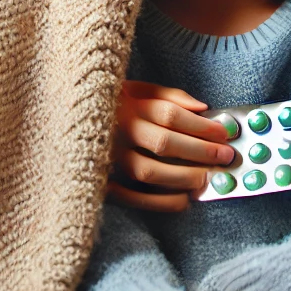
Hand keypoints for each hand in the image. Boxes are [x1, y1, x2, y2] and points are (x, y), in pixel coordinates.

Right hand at [109, 81, 235, 211]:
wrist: (65, 119)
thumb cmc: (112, 102)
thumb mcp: (137, 88)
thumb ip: (170, 96)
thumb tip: (203, 107)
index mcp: (129, 104)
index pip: (171, 115)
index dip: (200, 125)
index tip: (224, 133)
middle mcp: (117, 130)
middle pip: (164, 142)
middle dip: (199, 151)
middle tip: (225, 157)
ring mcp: (107, 158)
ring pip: (148, 171)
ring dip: (182, 177)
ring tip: (208, 179)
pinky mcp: (100, 181)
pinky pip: (131, 196)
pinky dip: (158, 202)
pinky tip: (182, 202)